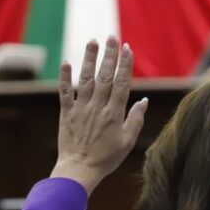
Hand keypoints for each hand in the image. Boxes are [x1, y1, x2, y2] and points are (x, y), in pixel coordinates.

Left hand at [51, 36, 147, 194]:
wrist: (79, 170)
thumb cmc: (106, 159)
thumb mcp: (127, 142)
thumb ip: (135, 120)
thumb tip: (144, 101)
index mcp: (114, 113)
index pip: (122, 83)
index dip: (125, 64)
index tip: (127, 48)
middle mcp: (98, 107)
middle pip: (105, 76)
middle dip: (110, 55)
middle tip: (112, 38)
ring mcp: (81, 109)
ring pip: (86, 79)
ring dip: (89, 59)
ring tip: (92, 42)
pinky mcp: (66, 113)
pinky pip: (65, 92)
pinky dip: (66, 77)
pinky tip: (67, 63)